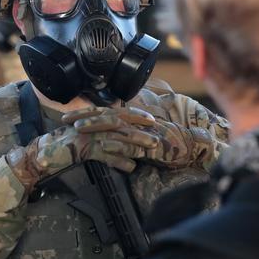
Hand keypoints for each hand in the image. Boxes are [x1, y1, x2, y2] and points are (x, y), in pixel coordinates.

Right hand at [7, 107, 158, 190]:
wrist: (40, 155)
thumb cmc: (63, 149)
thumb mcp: (86, 143)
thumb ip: (104, 144)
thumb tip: (126, 153)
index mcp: (92, 119)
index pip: (117, 113)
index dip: (135, 114)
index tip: (151, 119)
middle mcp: (90, 123)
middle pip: (120, 122)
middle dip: (140, 127)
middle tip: (157, 132)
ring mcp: (86, 134)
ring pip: (115, 136)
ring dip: (135, 142)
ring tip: (150, 148)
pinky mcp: (81, 148)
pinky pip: (103, 153)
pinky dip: (118, 160)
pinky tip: (130, 166)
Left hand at [68, 107, 217, 169]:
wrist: (193, 147)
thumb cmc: (167, 143)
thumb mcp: (143, 135)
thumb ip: (127, 133)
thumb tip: (108, 135)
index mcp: (134, 118)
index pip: (107, 111)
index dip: (87, 112)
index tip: (68, 115)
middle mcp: (137, 121)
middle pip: (107, 114)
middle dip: (85, 116)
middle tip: (65, 119)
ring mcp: (144, 132)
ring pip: (117, 126)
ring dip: (97, 126)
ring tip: (79, 128)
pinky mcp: (153, 146)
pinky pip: (134, 145)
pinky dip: (120, 145)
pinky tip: (105, 145)